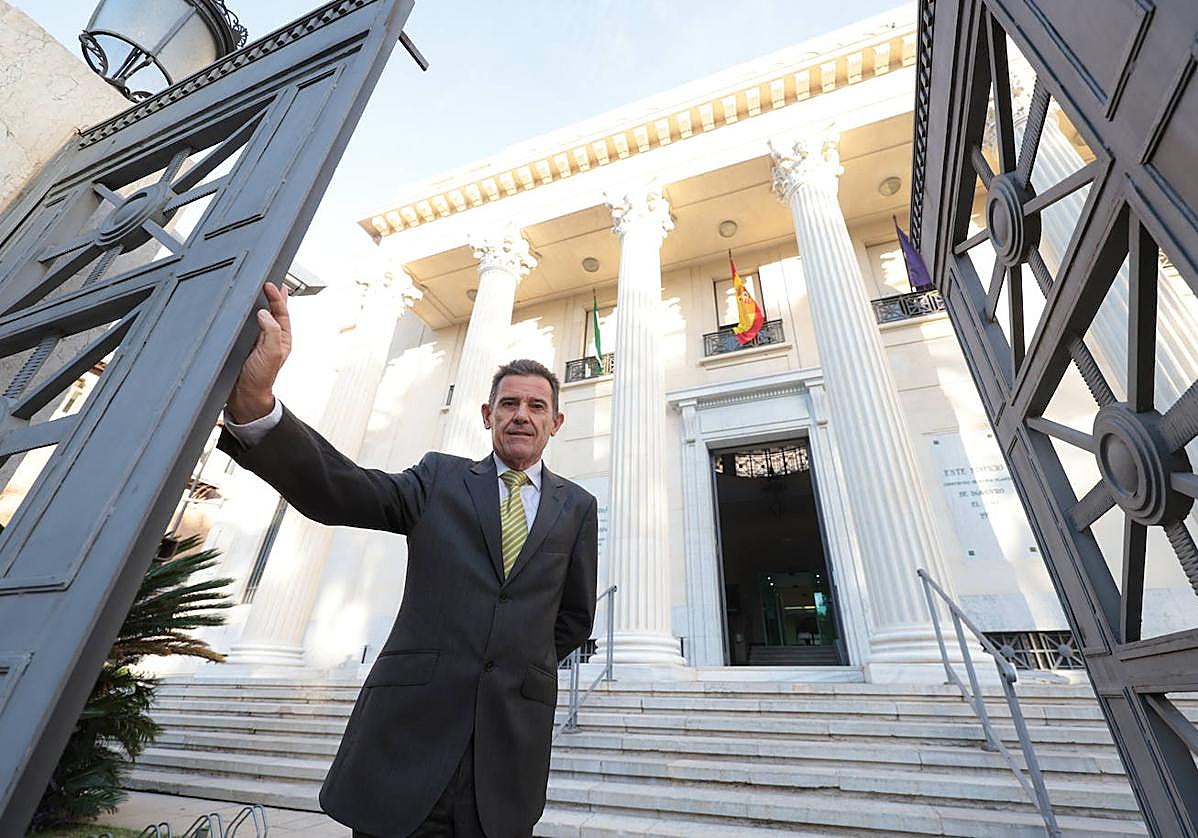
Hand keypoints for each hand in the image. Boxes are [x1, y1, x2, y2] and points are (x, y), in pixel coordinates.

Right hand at [227, 282, 290, 422]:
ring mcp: (257, 339)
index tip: (270, 285)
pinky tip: (242, 307)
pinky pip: (245, 324)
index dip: (277, 298)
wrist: (244, 395)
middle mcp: (271, 337)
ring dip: (259, 302)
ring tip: (260, 288)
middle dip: (272, 296)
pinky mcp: (244, 343)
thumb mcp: (272, 353)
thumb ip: (271, 332)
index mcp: (282, 338)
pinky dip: (245, 314)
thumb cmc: (261, 377)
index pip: (282, 312)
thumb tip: (265, 313)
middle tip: (269, 280)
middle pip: (273, 311)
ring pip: (259, 316)